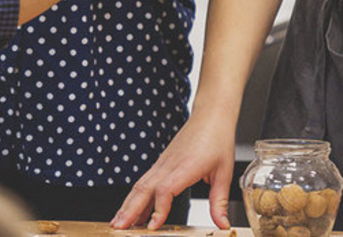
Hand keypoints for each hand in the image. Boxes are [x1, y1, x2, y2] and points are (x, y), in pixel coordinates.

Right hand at [113, 108, 236, 228]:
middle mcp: (169, 164)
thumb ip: (219, 202)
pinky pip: (144, 181)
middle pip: (144, 189)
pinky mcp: (160, 163)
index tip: (153, 226)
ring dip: (127, 204)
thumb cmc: (217, 140)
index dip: (158, 209)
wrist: (210, 116)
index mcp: (186, 167)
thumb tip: (223, 225)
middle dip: (130, 210)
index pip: (166, 189)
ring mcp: (162, 163)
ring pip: (140, 185)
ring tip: (117, 223)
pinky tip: (130, 209)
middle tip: (119, 228)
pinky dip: (134, 196)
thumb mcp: (224, 173)